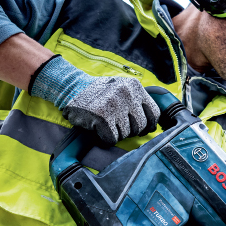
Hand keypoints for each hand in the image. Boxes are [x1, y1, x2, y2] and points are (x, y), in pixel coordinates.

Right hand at [29, 55, 159, 143]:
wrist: (71, 88)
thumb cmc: (98, 93)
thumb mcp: (122, 88)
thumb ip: (137, 101)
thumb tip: (153, 124)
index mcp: (135, 86)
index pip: (154, 113)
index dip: (148, 124)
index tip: (142, 128)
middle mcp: (127, 93)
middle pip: (140, 126)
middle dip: (130, 131)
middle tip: (118, 127)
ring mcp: (114, 104)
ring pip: (126, 134)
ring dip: (116, 134)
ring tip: (106, 123)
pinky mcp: (101, 116)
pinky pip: (112, 139)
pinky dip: (105, 138)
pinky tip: (98, 129)